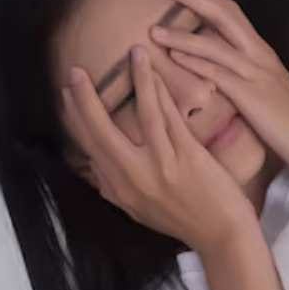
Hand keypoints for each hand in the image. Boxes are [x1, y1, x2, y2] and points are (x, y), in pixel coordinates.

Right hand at [61, 45, 257, 253]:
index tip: (67, 94)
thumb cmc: (184, 222)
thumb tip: (94, 171)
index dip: (75, 119)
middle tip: (75, 72)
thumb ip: (115, 191)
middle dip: (85, 99)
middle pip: (101, 131)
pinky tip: (158, 72)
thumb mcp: (139, 212)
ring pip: (143, 114)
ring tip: (134, 51)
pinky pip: (171, 118)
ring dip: (137, 79)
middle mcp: (133, 178)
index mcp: (119, 190)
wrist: (221, 238)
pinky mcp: (187, 157)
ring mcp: (160, 166)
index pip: (89, 148)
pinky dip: (163, 93)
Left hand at [151, 0, 288, 170]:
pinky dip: (194, 62)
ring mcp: (254, 73)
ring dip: (181, 35)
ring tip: (154, 29)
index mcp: (261, 51)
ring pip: (214, 44)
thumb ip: (247, 75)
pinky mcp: (250, 95)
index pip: (232, 12)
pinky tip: (174, 57)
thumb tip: (223, 71)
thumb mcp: (267, 88)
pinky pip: (218, 74)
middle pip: (223, 14)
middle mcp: (258, 54)